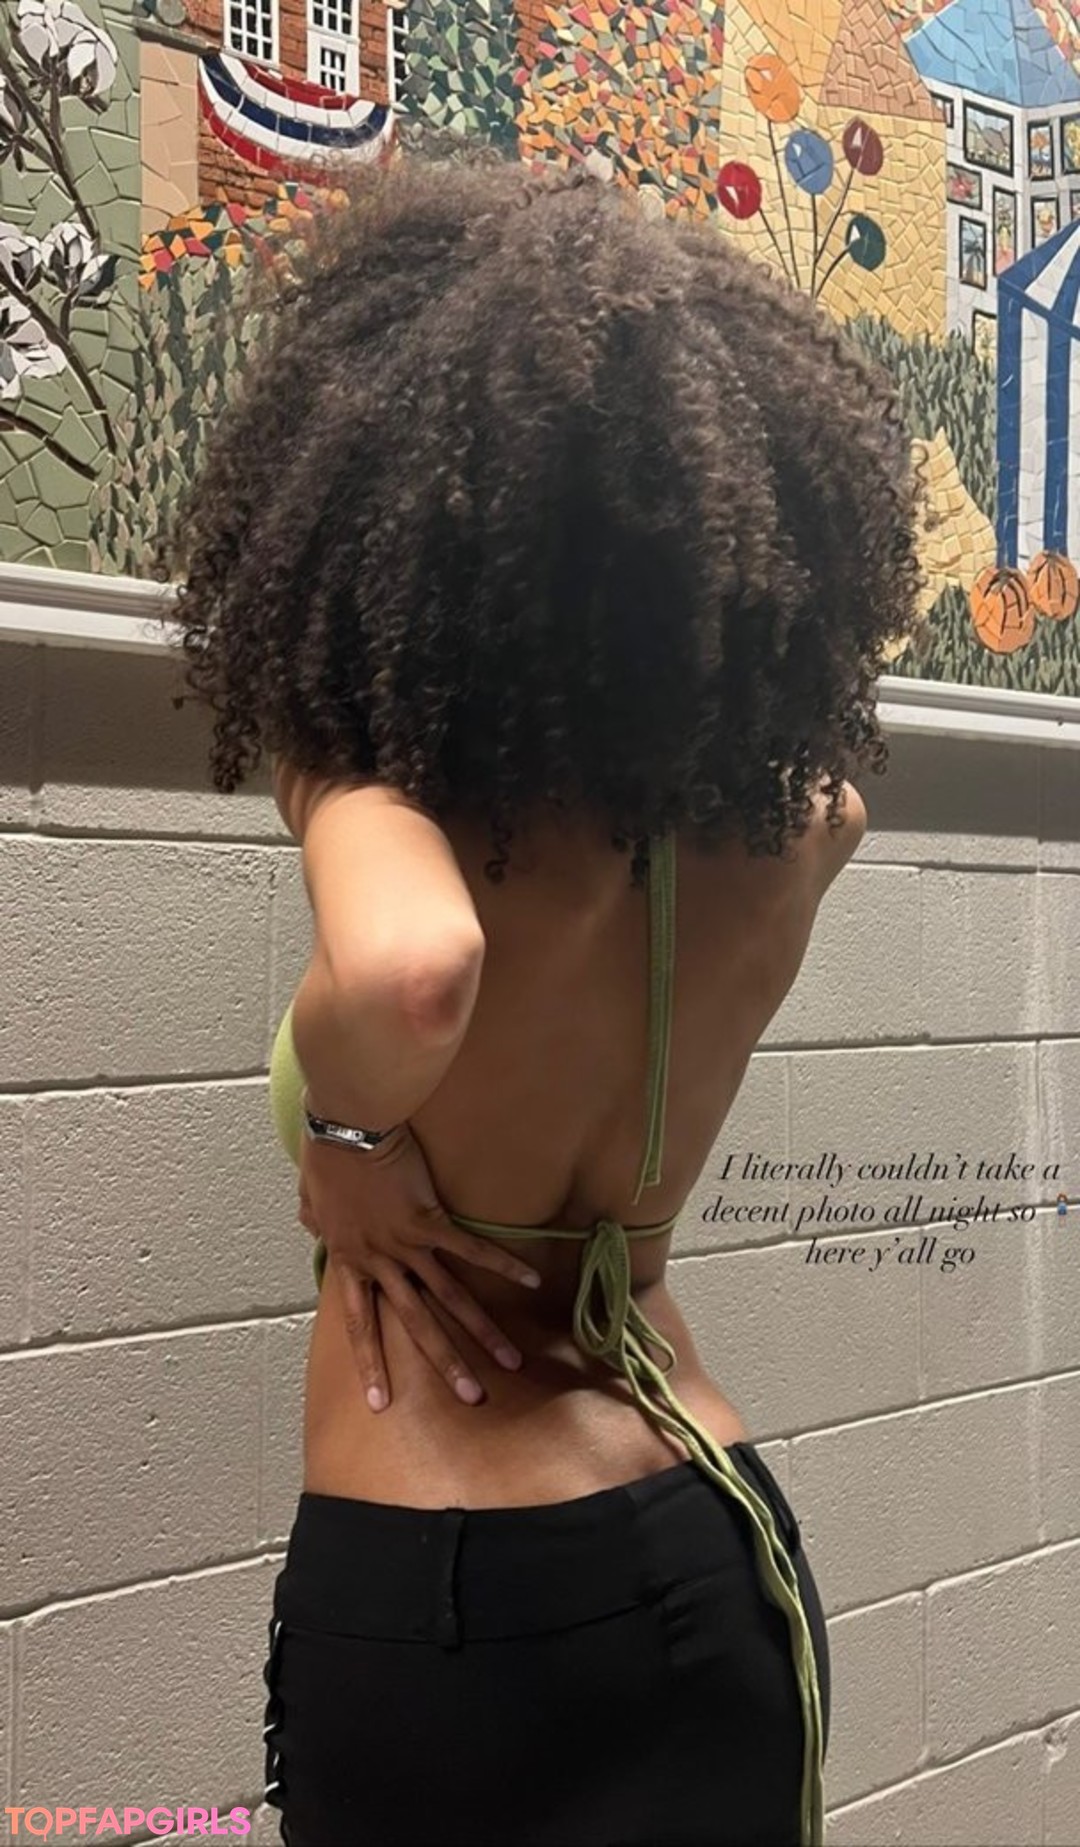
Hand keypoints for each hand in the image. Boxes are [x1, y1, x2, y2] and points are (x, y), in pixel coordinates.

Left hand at [297, 1121, 542, 1411]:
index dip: (371, 1363)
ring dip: (481, 1330)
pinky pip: (470, 1248)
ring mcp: (406, 1242)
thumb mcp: (309, 1195)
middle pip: (415, 1324)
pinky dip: (502, 1265)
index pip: (360, 1325)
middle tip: (470, 1398)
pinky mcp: (430, 1218)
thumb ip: (315, 1218)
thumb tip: (313, 1223)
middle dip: (445, 1363)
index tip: (380, 1404)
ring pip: (448, 1297)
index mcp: (350, 1260)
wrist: (345, 1124)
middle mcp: (379, 1261)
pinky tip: (531, 1283)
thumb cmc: (325, 1153)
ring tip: (510, 1359)